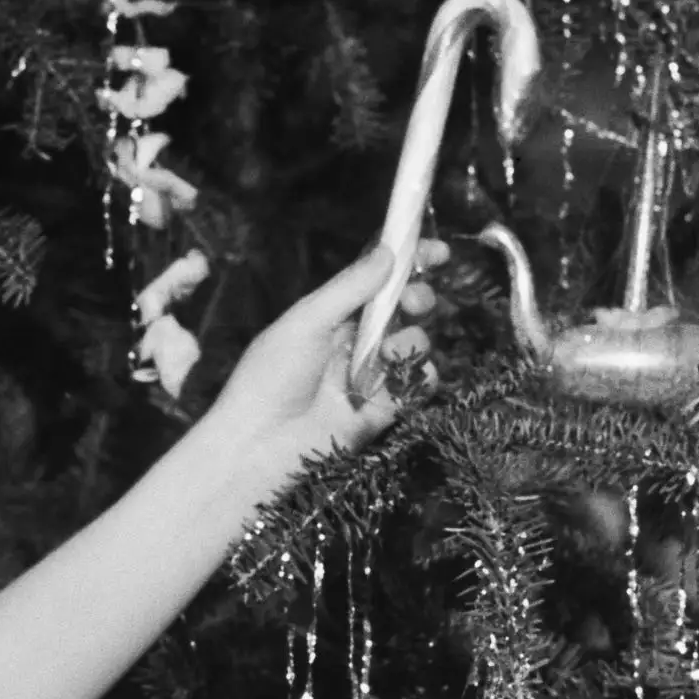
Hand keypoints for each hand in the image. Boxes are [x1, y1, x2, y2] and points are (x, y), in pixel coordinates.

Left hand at [200, 246, 425, 465]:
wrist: (260, 447)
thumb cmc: (269, 378)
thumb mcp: (306, 321)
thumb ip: (350, 287)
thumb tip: (389, 251)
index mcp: (332, 315)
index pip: (377, 280)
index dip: (409, 263)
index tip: (438, 251)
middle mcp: (354, 342)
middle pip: (403, 309)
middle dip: (418, 297)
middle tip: (414, 301)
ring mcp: (372, 376)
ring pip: (415, 343)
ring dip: (412, 339)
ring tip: (389, 351)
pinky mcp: (385, 410)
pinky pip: (420, 384)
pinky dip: (421, 375)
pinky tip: (401, 376)